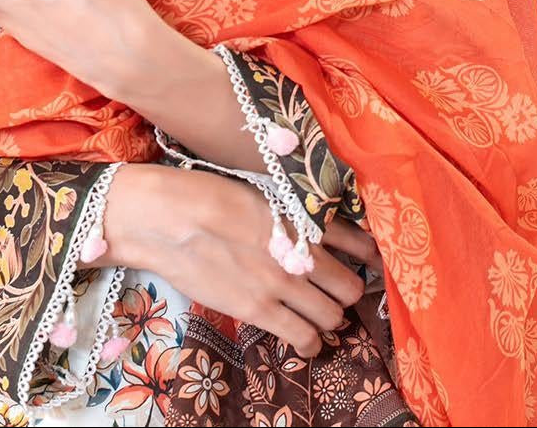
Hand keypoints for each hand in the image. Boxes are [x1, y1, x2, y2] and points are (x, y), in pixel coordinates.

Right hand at [97, 164, 383, 359]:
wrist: (167, 218)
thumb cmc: (207, 197)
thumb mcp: (259, 194)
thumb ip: (293, 213)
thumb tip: (317, 228)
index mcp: (300, 217)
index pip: (355, 242)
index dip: (367, 257)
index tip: (369, 264)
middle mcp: (299, 251)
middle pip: (349, 288)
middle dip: (345, 292)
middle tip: (333, 292)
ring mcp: (280, 283)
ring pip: (332, 317)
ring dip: (328, 318)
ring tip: (316, 314)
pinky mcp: (258, 309)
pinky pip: (304, 338)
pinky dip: (310, 342)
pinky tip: (304, 337)